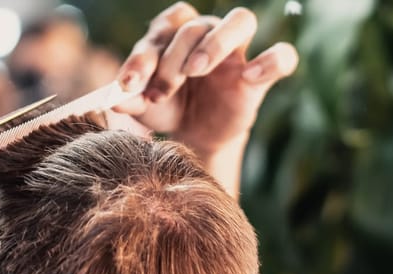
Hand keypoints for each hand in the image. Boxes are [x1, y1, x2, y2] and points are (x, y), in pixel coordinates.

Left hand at [114, 2, 298, 155]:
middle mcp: (206, 33)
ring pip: (241, 20)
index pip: (162, 28)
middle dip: (172, 61)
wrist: (194, 134)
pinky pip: (281, 57)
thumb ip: (130, 99)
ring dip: (216, 42)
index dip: (143, 55)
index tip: (128, 85)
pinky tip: (248, 77)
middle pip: (195, 27)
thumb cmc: (167, 107)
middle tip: (159, 92)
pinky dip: (270, 62)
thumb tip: (111, 100)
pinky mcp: (258, 76)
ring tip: (196, 70)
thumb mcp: (144, 106)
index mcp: (174, 33)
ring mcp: (236, 52)